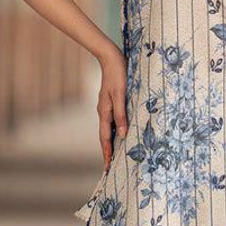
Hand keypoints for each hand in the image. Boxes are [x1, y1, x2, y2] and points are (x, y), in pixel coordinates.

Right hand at [97, 45, 127, 167]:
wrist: (111, 58)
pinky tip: (120, 134)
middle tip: (110, 167)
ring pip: (108, 129)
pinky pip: (112, 121)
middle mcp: (104, 112)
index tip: (108, 168)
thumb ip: (121, 115)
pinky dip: (115, 131)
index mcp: (104, 112)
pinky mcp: (111, 102)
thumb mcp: (121, 95)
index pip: (105, 138)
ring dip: (111, 143)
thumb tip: (122, 135)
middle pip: (105, 137)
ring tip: (116, 155)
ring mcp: (106, 107)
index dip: (107, 153)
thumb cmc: (118, 75)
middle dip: (108, 152)